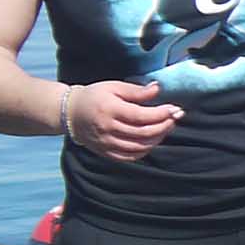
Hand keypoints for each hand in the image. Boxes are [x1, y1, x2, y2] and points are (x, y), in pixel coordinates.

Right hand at [67, 80, 181, 163]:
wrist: (70, 112)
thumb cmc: (94, 96)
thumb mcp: (113, 87)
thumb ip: (136, 90)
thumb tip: (158, 89)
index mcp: (110, 110)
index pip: (142, 116)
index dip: (162, 114)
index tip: (175, 109)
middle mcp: (107, 129)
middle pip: (144, 133)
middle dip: (165, 126)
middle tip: (175, 118)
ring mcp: (106, 143)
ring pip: (140, 146)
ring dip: (158, 138)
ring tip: (166, 127)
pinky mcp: (105, 152)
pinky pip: (130, 156)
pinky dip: (145, 150)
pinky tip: (152, 140)